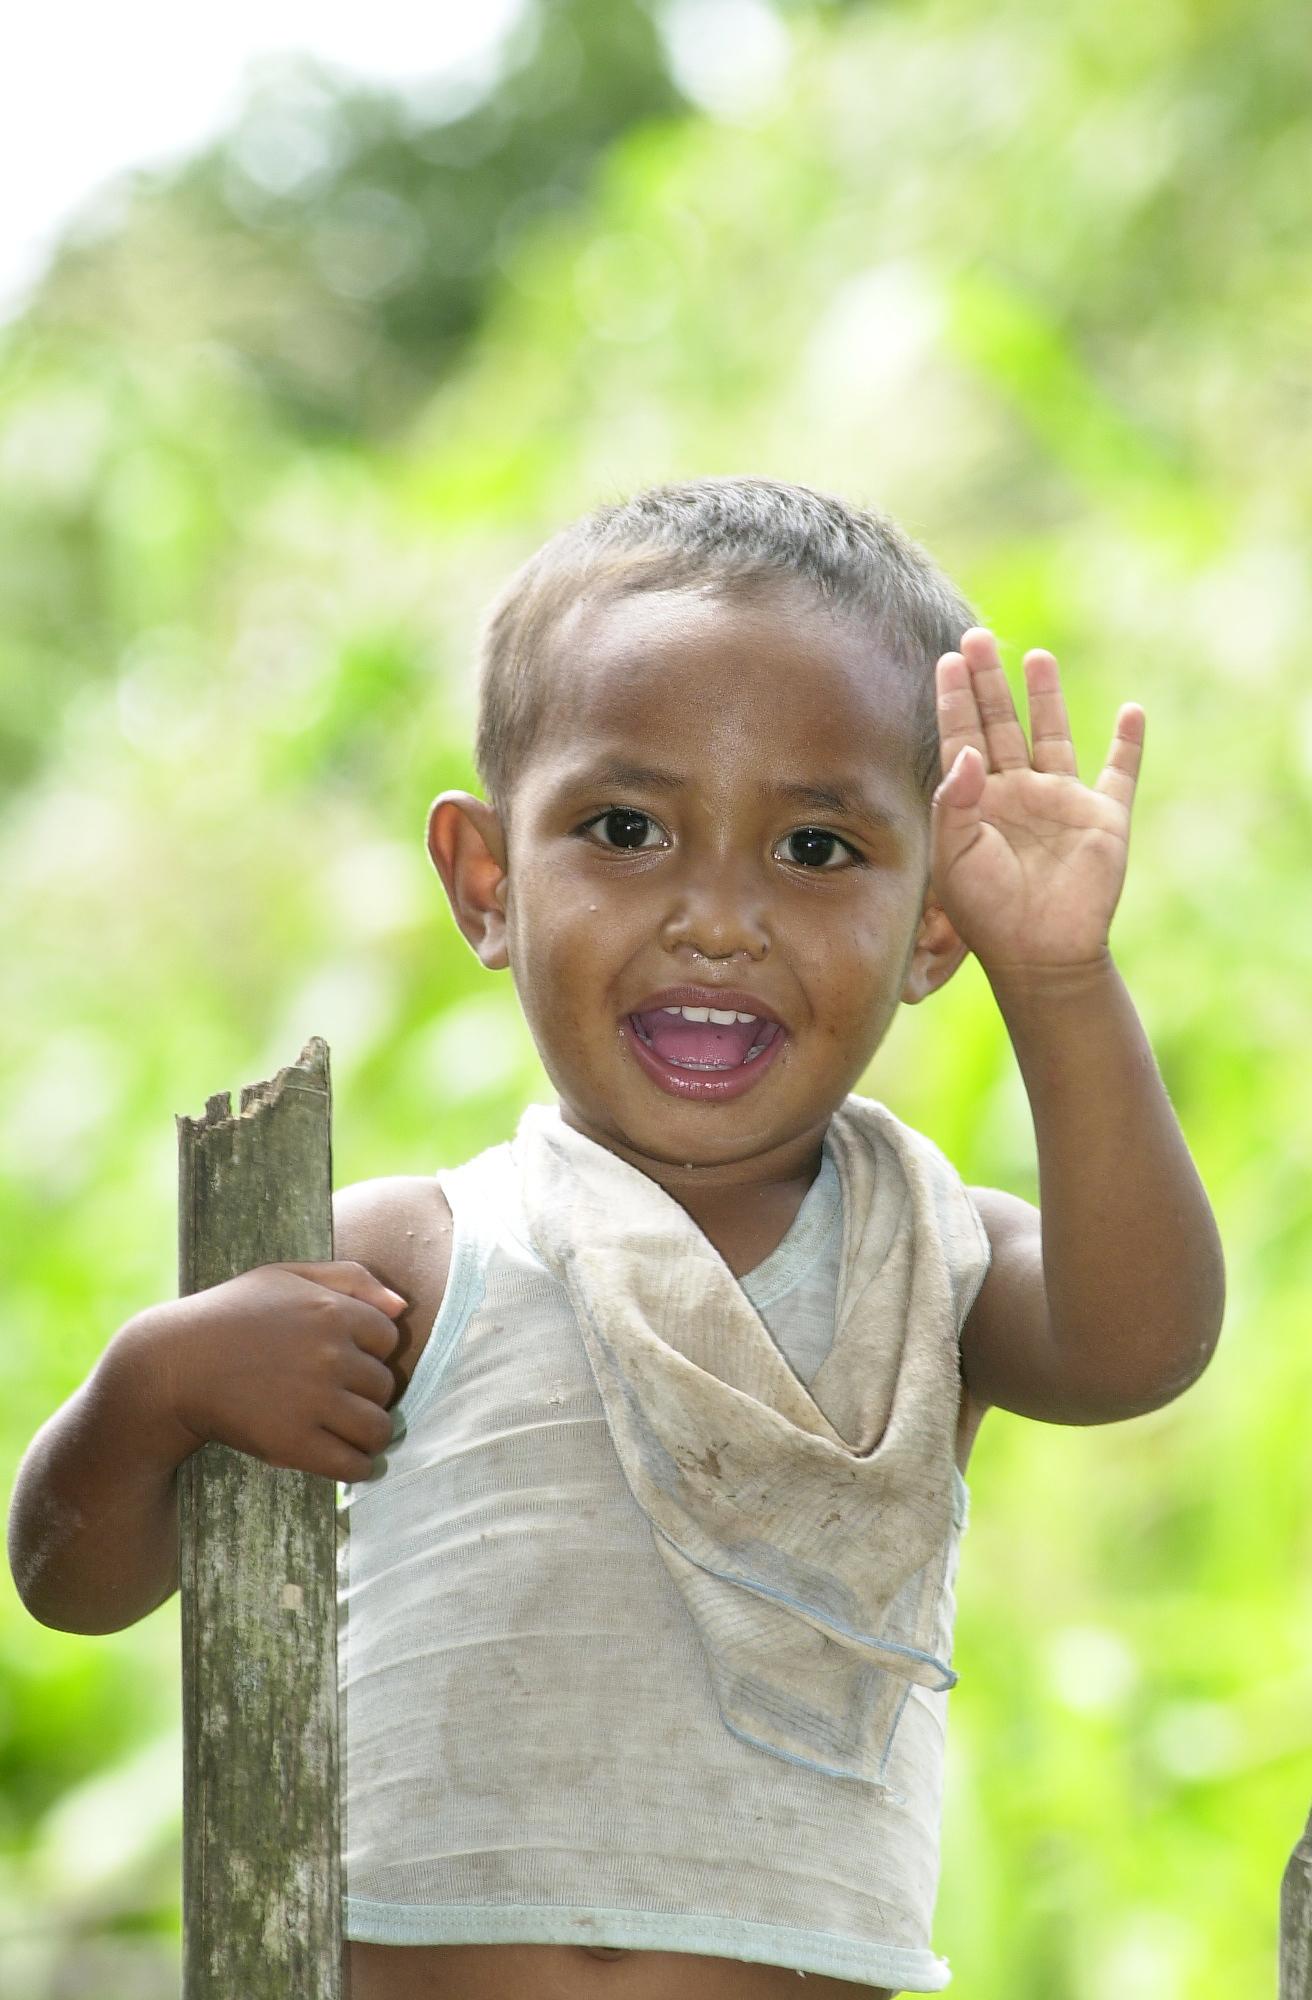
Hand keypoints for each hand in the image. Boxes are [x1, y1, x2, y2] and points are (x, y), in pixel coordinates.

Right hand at [151, 1261, 406, 1483]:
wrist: (173, 1365)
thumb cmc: (231, 1315)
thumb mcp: (286, 1276)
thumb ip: (350, 1278)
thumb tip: (401, 1305)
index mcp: (332, 1311)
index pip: (389, 1338)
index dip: (371, 1350)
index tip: (347, 1359)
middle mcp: (330, 1356)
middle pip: (385, 1385)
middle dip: (368, 1392)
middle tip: (339, 1396)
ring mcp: (314, 1402)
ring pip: (378, 1428)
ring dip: (371, 1434)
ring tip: (352, 1432)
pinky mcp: (294, 1444)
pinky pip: (353, 1464)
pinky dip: (360, 1468)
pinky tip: (350, 1461)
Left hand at [931, 628, 1143, 975]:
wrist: (1039, 954)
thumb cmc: (987, 911)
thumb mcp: (954, 856)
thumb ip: (954, 801)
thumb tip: (968, 751)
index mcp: (975, 802)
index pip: (961, 738)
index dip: (955, 699)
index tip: (948, 660)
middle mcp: (1017, 793)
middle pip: (1000, 724)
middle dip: (989, 682)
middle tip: (976, 636)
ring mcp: (1061, 803)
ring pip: (1052, 736)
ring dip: (1045, 697)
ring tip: (1035, 656)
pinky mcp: (1103, 818)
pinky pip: (1120, 773)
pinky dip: (1129, 744)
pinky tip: (1131, 712)